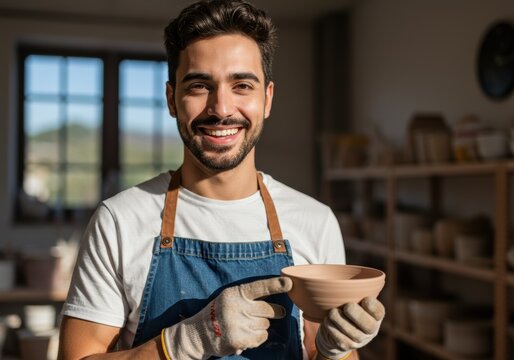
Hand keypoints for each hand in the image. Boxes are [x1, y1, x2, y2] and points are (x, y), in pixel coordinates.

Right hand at [162, 277, 292, 359]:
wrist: (200, 333)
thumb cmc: (220, 311)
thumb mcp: (231, 296)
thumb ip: (250, 294)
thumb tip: (277, 287)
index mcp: (236, 293)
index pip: (259, 287)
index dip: (275, 285)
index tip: (289, 282)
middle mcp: (238, 308)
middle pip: (269, 309)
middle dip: (276, 311)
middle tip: (279, 312)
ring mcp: (239, 325)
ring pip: (266, 324)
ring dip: (262, 325)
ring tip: (248, 324)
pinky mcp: (240, 340)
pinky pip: (262, 337)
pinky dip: (258, 337)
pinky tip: (246, 334)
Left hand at [315, 297, 384, 359]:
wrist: (335, 333)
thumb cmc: (345, 310)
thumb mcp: (353, 301)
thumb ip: (354, 292)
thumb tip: (346, 275)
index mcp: (375, 315)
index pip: (379, 312)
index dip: (374, 307)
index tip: (365, 299)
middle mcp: (371, 329)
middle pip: (369, 325)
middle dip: (358, 315)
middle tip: (347, 306)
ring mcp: (360, 340)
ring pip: (353, 332)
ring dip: (341, 321)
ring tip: (332, 312)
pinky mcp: (348, 346)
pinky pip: (341, 339)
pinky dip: (333, 329)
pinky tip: (327, 321)